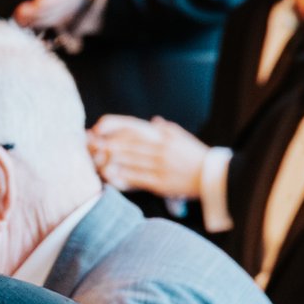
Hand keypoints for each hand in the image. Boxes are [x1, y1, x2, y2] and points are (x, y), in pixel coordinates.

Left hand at [17, 0, 104, 36]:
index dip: (48, 2)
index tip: (36, 3)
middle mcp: (71, 1)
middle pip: (54, 11)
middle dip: (37, 13)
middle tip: (20, 12)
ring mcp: (66, 10)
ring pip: (50, 19)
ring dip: (34, 20)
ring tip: (18, 18)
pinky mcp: (59, 16)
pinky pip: (47, 22)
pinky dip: (34, 23)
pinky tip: (21, 21)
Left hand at [90, 114, 208, 197]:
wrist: (213, 176)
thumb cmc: (196, 156)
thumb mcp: (182, 137)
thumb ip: (166, 129)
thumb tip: (154, 120)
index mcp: (164, 135)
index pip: (134, 127)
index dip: (114, 126)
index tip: (98, 128)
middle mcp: (161, 148)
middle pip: (128, 144)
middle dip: (107, 144)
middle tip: (90, 146)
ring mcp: (160, 165)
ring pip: (129, 161)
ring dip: (110, 160)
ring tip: (95, 160)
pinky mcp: (160, 183)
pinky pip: (137, 178)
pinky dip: (121, 176)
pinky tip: (109, 176)